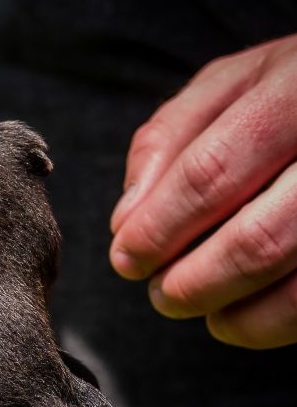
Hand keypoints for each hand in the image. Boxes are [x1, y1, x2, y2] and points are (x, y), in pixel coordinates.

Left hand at [109, 34, 296, 348]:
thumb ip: (169, 140)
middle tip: (159, 295)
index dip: (159, 228)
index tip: (126, 260)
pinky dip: (278, 322)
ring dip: (237, 311)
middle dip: (194, 281)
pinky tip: (241, 319)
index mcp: (295, 90)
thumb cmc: (293, 89)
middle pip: (260, 239)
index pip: (211, 174)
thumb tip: (127, 220)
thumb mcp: (232, 83)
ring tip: (195, 309)